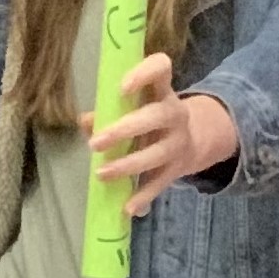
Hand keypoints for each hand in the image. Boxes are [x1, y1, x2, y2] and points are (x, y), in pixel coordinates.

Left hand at [85, 53, 236, 213]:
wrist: (193, 139)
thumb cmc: (148, 117)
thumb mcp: (133, 108)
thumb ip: (107, 112)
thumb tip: (85, 121)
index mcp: (161, 91)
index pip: (161, 69)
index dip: (144, 74)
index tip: (122, 88)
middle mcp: (174, 114)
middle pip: (156, 116)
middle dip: (125, 130)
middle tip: (96, 143)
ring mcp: (178, 142)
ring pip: (156, 154)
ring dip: (128, 165)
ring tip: (101, 173)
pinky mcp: (177, 169)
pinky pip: (159, 183)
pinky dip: (143, 197)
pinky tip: (127, 208)